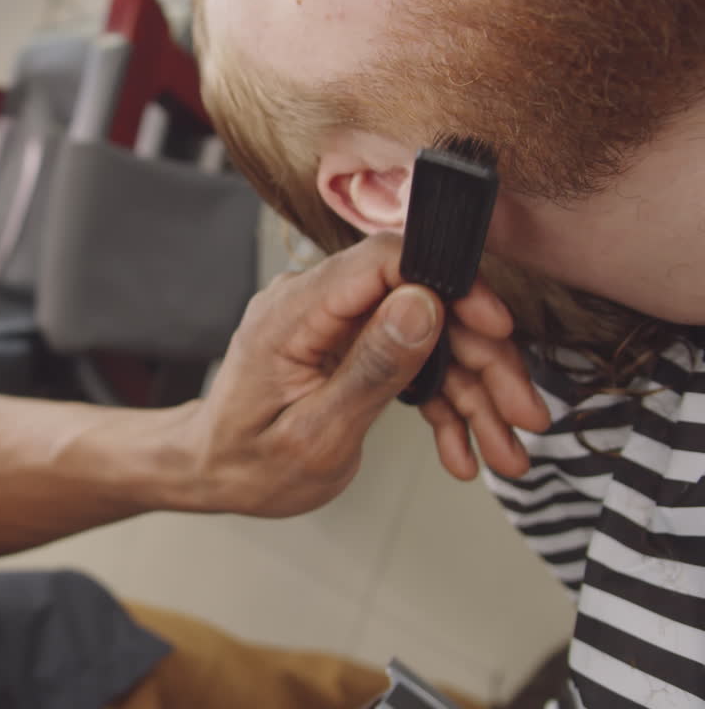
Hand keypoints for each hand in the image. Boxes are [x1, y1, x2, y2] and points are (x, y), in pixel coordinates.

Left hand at [179, 234, 549, 518]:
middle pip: (420, 303)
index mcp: (293, 313)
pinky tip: (464, 449)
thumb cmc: (248, 463)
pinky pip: (411, 361)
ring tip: (507, 453)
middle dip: (481, 360)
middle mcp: (315, 305)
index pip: (383, 261)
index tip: (497, 329)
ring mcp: (334, 325)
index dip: (450, 285)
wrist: (214, 476)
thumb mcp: (315, 434)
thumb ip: (370, 368)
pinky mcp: (349, 346)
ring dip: (474, 394)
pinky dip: (443, 403)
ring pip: (428, 338)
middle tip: (524, 416)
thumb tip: (423, 303)